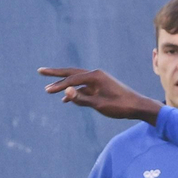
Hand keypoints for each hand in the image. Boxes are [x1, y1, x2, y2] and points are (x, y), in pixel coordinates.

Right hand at [39, 67, 161, 122]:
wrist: (138, 106)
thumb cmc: (120, 106)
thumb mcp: (99, 105)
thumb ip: (81, 99)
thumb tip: (65, 92)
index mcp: (95, 76)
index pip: (72, 79)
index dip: (59, 85)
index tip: (47, 90)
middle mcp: (96, 74)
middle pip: (72, 72)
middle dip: (56, 74)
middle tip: (40, 71)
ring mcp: (98, 80)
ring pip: (77, 80)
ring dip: (64, 84)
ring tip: (50, 89)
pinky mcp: (101, 86)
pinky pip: (84, 87)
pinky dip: (75, 92)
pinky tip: (66, 100)